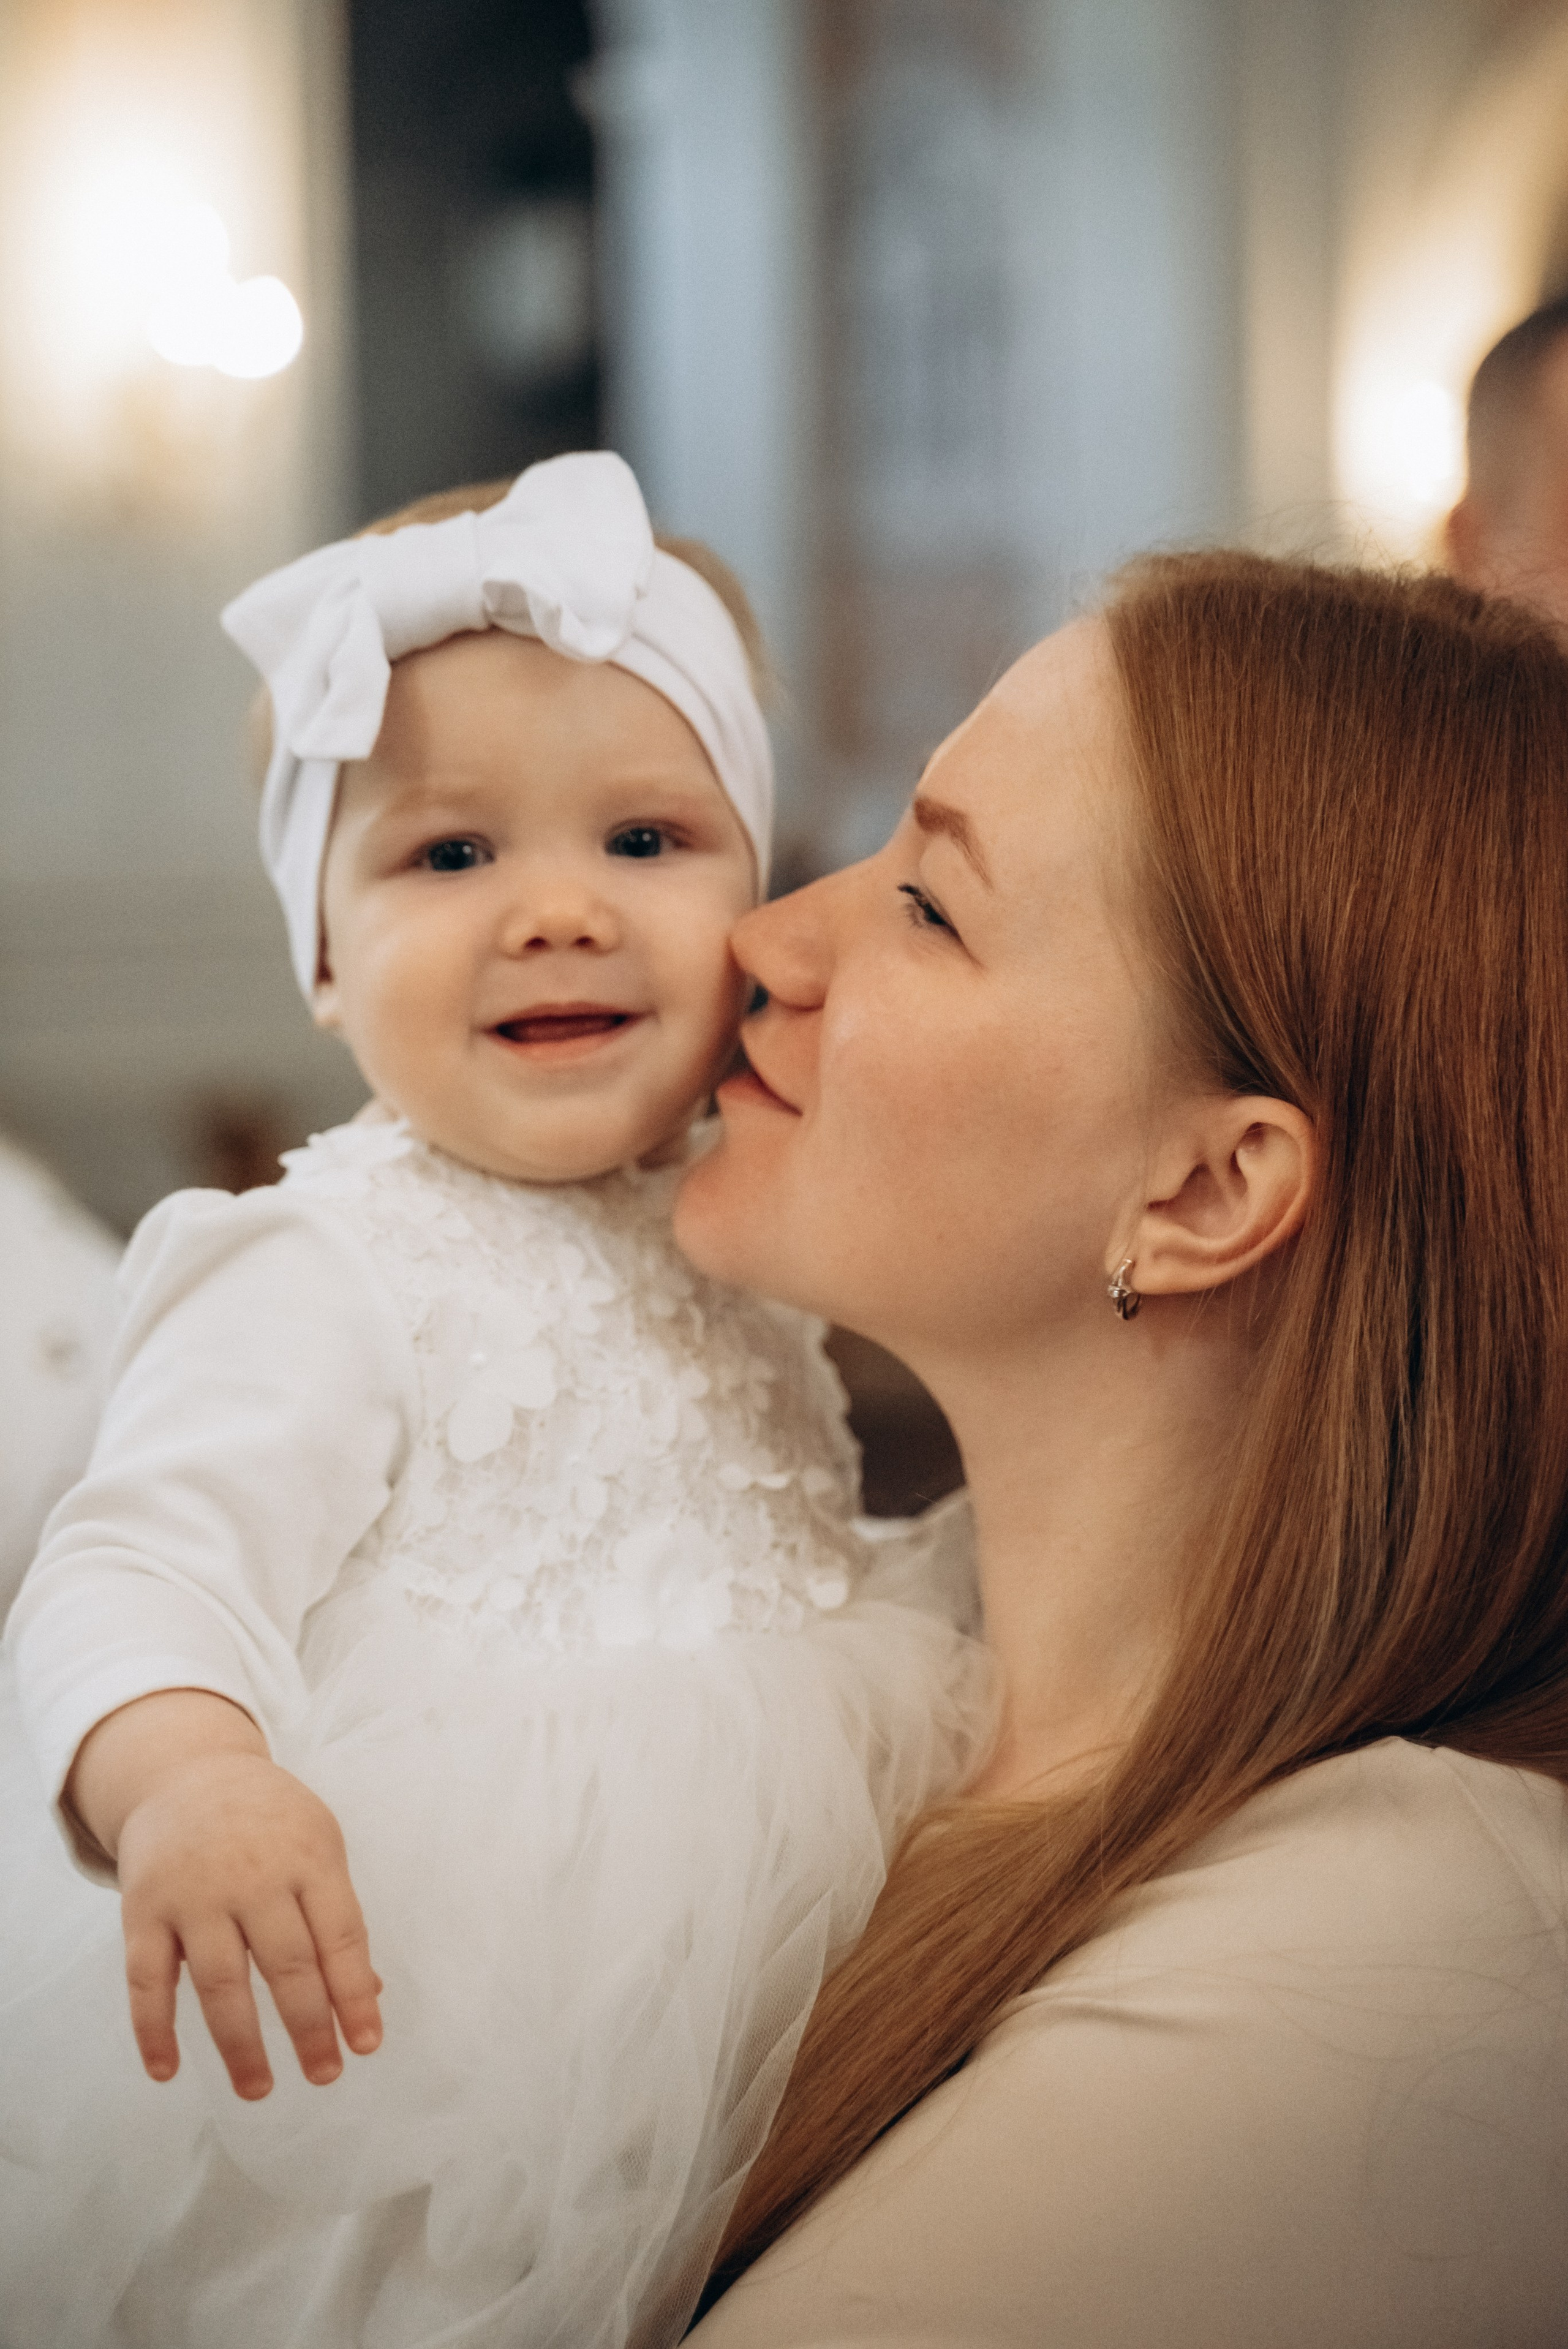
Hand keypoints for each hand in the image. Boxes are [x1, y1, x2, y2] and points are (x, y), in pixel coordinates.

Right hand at [68, 1691, 383, 2099]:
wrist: (187, 1772)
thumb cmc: (269, 1823)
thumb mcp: (317, 1847)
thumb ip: (337, 1919)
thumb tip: (369, 1996)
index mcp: (309, 1857)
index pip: (340, 1936)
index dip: (355, 1994)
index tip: (366, 2045)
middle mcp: (253, 1875)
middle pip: (287, 1964)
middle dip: (309, 2027)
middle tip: (325, 2075)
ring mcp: (194, 1892)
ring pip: (220, 1982)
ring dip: (241, 2044)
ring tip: (260, 2090)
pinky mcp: (143, 1908)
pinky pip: (146, 1978)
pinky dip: (153, 2029)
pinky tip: (167, 2072)